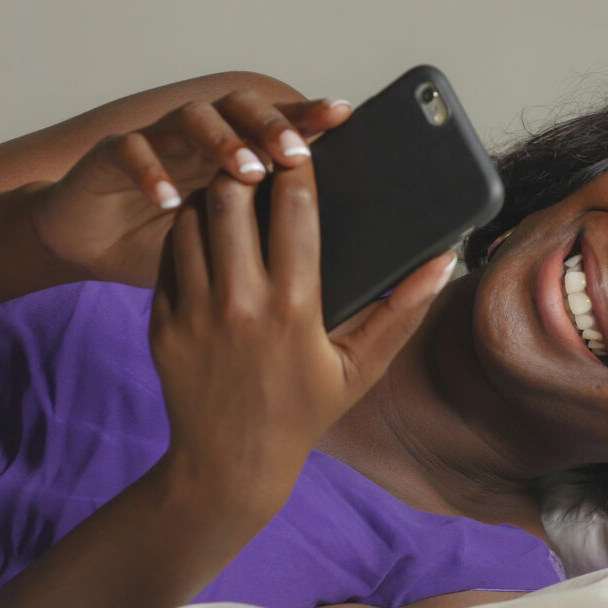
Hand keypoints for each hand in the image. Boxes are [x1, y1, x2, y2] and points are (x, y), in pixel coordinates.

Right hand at [29, 91, 351, 286]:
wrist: (92, 242)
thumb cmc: (169, 247)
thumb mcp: (226, 248)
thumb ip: (268, 241)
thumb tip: (325, 257)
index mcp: (232, 155)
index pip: (275, 125)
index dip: (305, 115)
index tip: (340, 114)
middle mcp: (199, 139)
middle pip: (240, 108)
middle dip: (270, 125)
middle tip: (295, 153)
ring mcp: (158, 142)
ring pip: (191, 118)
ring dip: (222, 141)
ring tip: (246, 172)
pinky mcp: (110, 156)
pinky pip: (131, 149)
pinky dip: (150, 170)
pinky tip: (170, 199)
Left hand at [149, 163, 455, 509]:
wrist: (232, 463)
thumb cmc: (305, 412)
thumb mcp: (362, 366)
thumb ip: (404, 311)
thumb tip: (444, 262)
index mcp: (295, 310)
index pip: (297, 211)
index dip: (300, 166)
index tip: (304, 144)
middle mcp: (240, 304)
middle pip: (234, 200)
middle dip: (248, 166)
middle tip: (262, 157)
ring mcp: (194, 312)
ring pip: (192, 220)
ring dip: (214, 195)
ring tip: (235, 189)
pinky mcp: (163, 322)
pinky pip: (168, 255)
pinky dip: (186, 231)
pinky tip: (207, 230)